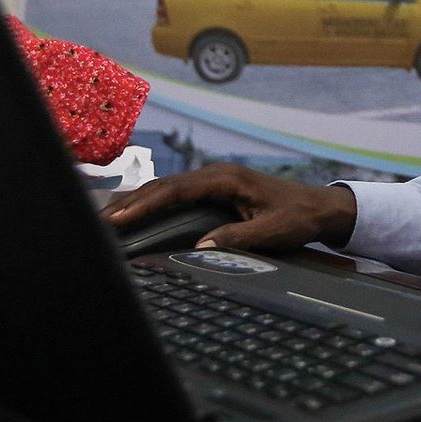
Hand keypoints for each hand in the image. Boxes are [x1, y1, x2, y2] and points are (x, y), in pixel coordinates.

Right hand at [102, 163, 357, 251]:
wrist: (321, 207)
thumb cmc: (299, 217)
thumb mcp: (273, 231)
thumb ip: (238, 238)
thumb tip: (201, 246)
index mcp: (227, 179)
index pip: (176, 189)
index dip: (146, 203)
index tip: (121, 217)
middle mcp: (217, 175)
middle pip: (165, 185)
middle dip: (131, 201)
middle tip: (100, 221)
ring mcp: (215, 180)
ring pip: (167, 188)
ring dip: (138, 200)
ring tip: (106, 217)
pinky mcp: (215, 190)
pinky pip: (177, 194)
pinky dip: (153, 202)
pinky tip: (135, 213)